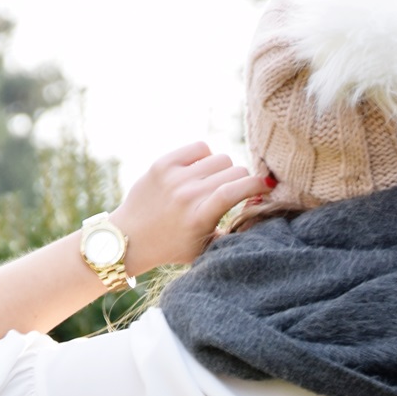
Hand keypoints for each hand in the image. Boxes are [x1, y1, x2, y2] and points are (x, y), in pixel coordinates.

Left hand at [111, 143, 268, 273]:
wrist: (129, 238)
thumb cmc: (174, 247)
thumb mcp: (206, 248)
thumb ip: (234, 232)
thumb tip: (261, 207)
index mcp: (199, 217)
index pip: (236, 189)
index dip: (258, 184)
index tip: (267, 186)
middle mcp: (187, 195)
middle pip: (234, 170)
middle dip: (241, 180)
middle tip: (234, 191)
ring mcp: (174, 177)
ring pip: (220, 157)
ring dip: (223, 170)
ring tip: (213, 183)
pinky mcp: (163, 163)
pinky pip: (200, 147)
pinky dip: (205, 157)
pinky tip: (198, 172)